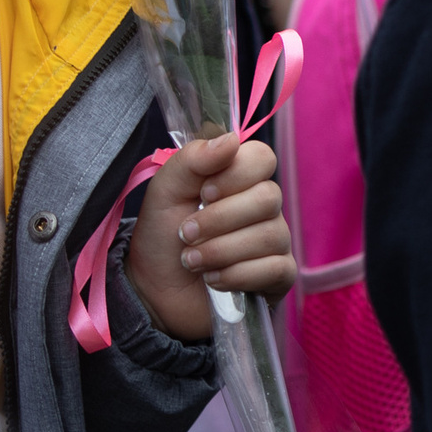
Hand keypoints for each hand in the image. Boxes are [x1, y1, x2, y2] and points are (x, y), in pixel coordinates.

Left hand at [125, 133, 295, 342]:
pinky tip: (213, 280)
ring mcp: (275, 241)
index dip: (235, 174)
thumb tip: (230, 140)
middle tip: (186, 234)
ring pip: (269, 235)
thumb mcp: (165, 191)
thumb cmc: (162, 237)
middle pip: (268, 198)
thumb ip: (192, 160)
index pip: (263, 157)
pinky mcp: (278, 276)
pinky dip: (237, 275)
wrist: (153, 292)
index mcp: (239, 179)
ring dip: (221, 251)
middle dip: (220, 220)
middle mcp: (264, 207)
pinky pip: (275, 268)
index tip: (204, 193)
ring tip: (191, 261)